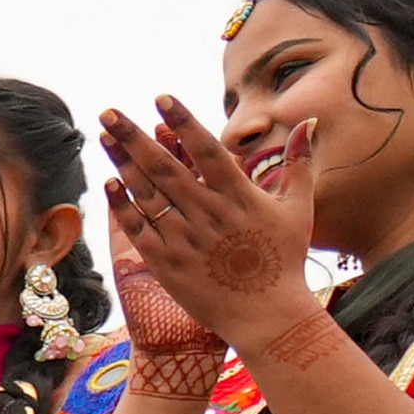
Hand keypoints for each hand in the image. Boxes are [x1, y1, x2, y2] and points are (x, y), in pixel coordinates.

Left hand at [98, 97, 316, 349]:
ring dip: (123, 164)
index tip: (160, 98)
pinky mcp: (167, 264)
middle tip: (109, 113)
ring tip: (105, 138)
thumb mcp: (298, 207)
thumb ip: (300, 162)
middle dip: (135, 137)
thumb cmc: (285, 259)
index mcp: (239, 196)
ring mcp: (185, 239)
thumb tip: (308, 123)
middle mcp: (208, 214)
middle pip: (165, 167)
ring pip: (147, 195)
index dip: (183, 122)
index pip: (207, 150)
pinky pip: (139, 229)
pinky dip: (123, 206)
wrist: (267, 315)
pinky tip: (109, 182)